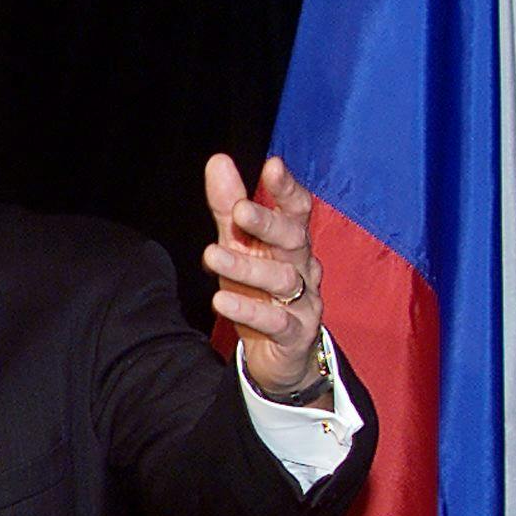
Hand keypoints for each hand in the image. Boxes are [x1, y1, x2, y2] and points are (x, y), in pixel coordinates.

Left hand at [201, 153, 326, 396]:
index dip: (287, 189)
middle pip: (293, 240)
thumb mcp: (240, 247)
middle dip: (268, 223)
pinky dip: (248, 310)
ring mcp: (304, 301)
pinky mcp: (295, 333)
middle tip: (239, 210)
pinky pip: (276, 321)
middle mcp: (303, 267)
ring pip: (282, 279)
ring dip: (246, 267)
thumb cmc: (260, 292)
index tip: (272, 166)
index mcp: (291, 243)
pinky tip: (220, 301)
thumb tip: (218, 160)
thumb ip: (228, 207)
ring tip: (211, 255)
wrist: (279, 356)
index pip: (298, 210)